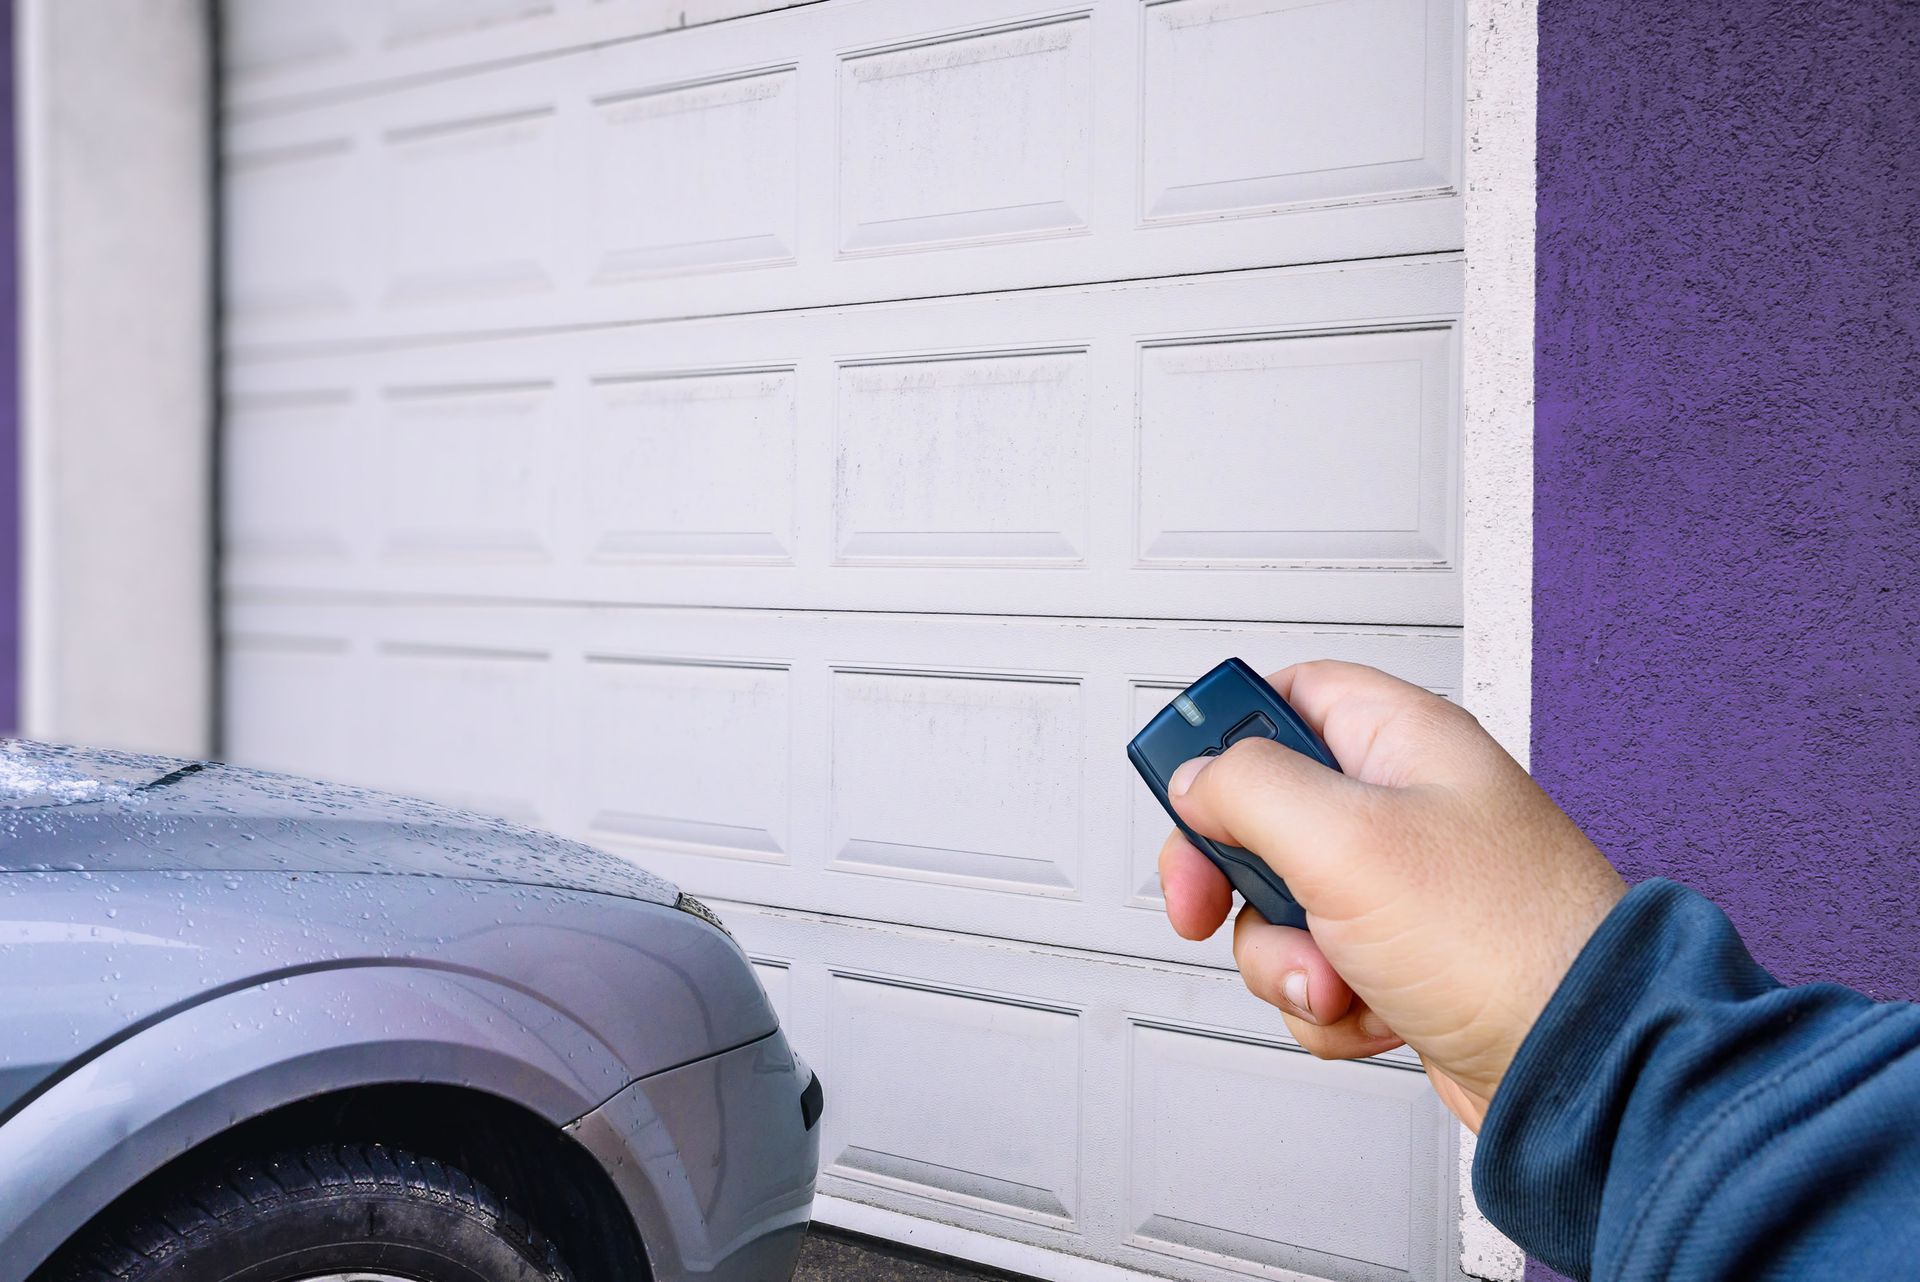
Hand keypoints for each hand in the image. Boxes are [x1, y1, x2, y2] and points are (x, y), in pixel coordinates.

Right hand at [1158, 660, 1624, 1130]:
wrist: (1580, 1065)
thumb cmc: (1507, 942)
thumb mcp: (1348, 839)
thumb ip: (1249, 788)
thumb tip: (1196, 778)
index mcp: (1400, 740)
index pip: (1284, 695)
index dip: (1222, 737)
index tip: (1184, 788)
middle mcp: (1402, 806)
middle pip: (1262, 814)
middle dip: (1237, 877)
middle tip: (1216, 901)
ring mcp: (1402, 890)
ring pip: (1280, 907)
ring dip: (1286, 957)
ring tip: (1338, 976)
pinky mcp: (1402, 962)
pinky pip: (1317, 971)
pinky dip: (1328, 1005)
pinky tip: (1372, 1012)